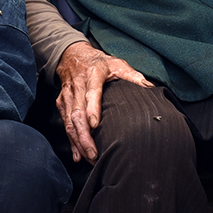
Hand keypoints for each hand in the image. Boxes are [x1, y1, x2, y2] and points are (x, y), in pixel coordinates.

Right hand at [55, 41, 152, 163]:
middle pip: (77, 113)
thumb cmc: (98, 63)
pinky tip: (78, 155)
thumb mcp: (117, 63)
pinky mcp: (61, 103)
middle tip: (94, 153)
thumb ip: (133, 76)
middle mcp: (77, 87)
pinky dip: (71, 141)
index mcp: (92, 76)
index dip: (92, 109)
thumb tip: (150, 88)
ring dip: (78, 142)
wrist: (73, 55)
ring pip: (69, 122)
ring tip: (89, 157)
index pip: (91, 93)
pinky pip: (65, 124)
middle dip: (84, 136)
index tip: (96, 125)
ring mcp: (67, 96)